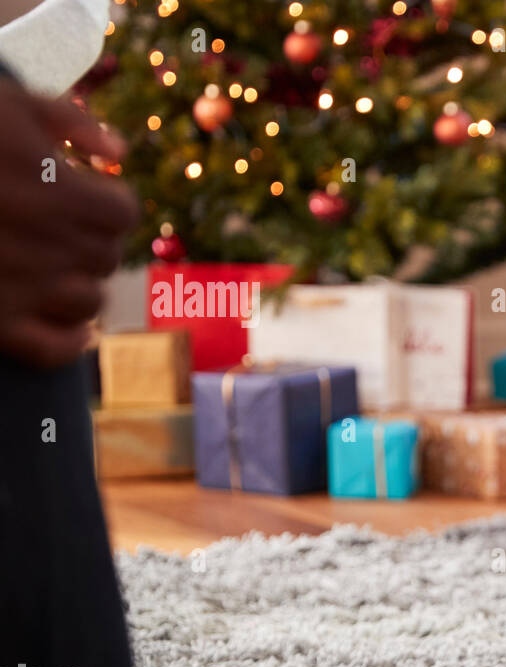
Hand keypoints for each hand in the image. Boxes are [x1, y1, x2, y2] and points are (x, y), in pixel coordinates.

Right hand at [0, 79, 136, 367]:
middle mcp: (48, 247)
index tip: (90, 194)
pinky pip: (52, 350)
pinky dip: (68, 342)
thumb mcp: (7, 103)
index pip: (121, 214)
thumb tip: (117, 151)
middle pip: (105, 256)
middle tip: (65, 227)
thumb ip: (69, 120)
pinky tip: (71, 328)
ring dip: (79, 284)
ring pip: (88, 302)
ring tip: (58, 268)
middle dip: (91, 238)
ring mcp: (21, 289)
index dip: (108, 201)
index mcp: (59, 195)